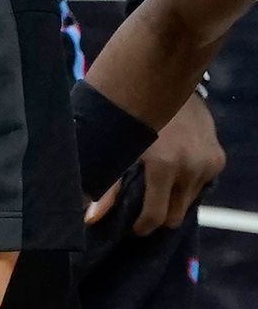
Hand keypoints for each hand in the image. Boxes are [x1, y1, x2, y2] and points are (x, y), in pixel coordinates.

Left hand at [85, 91, 224, 232]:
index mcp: (164, 165)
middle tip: (141, 204)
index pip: (157, 215)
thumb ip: (106, 183)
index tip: (132, 227)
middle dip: (159, 215)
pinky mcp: (218, 158)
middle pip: (176, 214)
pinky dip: (186, 183)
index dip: (142, 226)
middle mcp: (192, 167)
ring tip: (155, 183)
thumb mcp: (115, 145)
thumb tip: (90, 216)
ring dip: (173, 198)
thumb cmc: (130, 112)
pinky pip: (202, 185)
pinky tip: (171, 169)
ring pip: (190, 201)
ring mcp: (208, 163)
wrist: (165, 81)